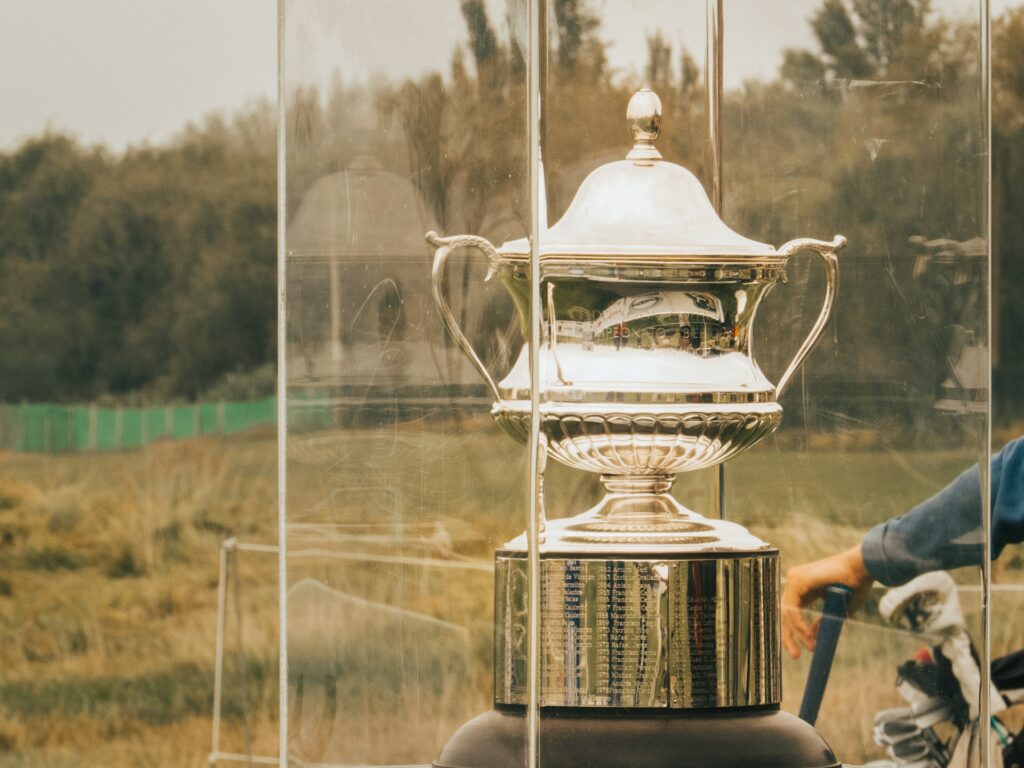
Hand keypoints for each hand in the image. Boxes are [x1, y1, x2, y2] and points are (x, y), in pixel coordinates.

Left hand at [781, 543, 873, 658]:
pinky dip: (798, 624)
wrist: (862, 570)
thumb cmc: (855, 586)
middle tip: (796, 656)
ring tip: (809, 647)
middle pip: (785, 613)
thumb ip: (822, 622)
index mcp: (805, 589)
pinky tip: (807, 635)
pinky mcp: (797, 580)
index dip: (794, 633)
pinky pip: (792, 607)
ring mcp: (795, 579)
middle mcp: (797, 583)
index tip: (801, 651)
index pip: (791, 613)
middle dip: (788, 636)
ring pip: (787, 612)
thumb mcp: (836, 610)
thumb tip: (812, 638)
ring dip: (796, 633)